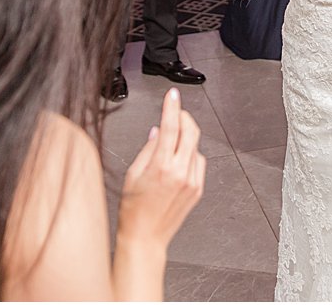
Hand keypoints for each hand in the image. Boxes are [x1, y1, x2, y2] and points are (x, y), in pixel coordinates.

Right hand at [117, 88, 205, 252]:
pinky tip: (177, 162)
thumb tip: (157, 131)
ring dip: (186, 138)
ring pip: (195, 146)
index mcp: (161, 166)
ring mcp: (192, 181)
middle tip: (176, 113)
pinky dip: (190, 155)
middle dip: (184, 117)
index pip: (170, 127)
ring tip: (170, 145)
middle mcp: (180, 172)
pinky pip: (198, 162)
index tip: (173, 95)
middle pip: (191, 132)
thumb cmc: (134, 210)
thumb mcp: (133, 174)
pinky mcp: (198, 189)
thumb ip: (148, 149)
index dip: (172, 107)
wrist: (145, 237)